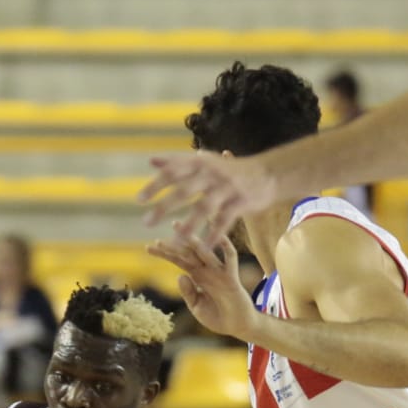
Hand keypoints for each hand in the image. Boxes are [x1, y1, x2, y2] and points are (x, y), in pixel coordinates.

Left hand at [140, 151, 276, 244]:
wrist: (268, 173)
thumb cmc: (230, 170)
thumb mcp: (205, 161)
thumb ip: (178, 162)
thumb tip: (152, 161)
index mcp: (201, 162)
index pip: (173, 171)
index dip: (156, 185)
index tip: (139, 200)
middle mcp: (212, 173)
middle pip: (185, 190)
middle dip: (165, 206)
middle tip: (147, 221)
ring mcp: (227, 188)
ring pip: (204, 207)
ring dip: (189, 224)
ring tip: (174, 239)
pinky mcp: (241, 202)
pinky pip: (225, 220)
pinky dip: (214, 234)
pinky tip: (203, 246)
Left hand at [146, 233, 253, 341]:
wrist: (237, 327)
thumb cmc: (217, 317)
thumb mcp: (196, 306)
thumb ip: (188, 293)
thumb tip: (179, 276)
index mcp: (197, 276)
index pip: (179, 260)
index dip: (165, 253)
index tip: (148, 247)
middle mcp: (207, 270)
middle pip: (189, 252)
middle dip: (176, 241)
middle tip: (165, 228)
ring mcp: (219, 272)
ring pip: (205, 252)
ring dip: (194, 240)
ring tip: (181, 229)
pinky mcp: (231, 278)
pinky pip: (230, 259)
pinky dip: (226, 247)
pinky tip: (220, 236)